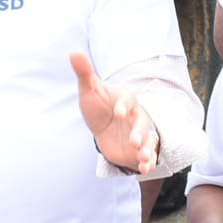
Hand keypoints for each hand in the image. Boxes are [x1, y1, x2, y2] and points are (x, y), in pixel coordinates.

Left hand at [71, 52, 157, 173]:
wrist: (103, 127)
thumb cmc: (98, 106)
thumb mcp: (90, 91)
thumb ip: (84, 73)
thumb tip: (74, 52)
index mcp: (126, 100)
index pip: (128, 100)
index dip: (124, 106)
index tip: (118, 113)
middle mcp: (137, 116)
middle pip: (142, 123)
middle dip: (139, 132)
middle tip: (133, 141)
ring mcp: (140, 134)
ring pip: (149, 140)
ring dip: (147, 149)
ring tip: (143, 158)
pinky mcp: (139, 150)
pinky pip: (148, 155)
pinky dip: (148, 162)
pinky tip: (145, 170)